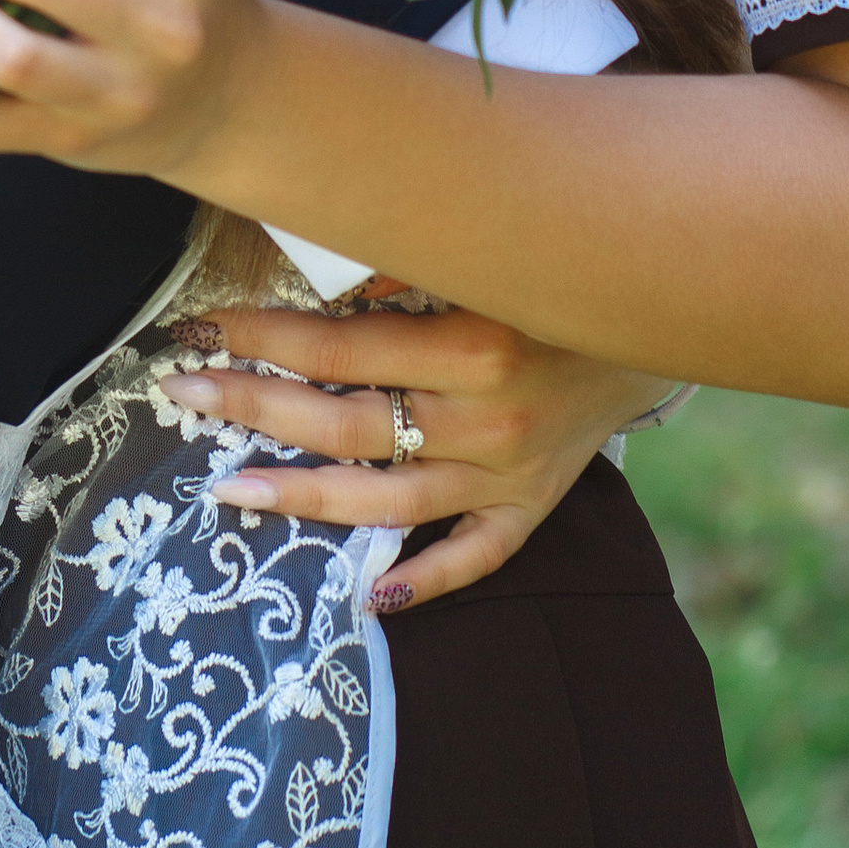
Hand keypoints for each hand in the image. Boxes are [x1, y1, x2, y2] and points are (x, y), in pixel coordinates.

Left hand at [164, 299, 670, 604]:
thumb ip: (412, 264)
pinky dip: (427, 577)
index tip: (204, 326)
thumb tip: (325, 271)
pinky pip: (478, 556)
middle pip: (350, 425)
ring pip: (392, 500)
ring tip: (230, 491)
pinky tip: (370, 594)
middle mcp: (491, 418)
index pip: (344, 348)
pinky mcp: (534, 506)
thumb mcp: (492, 253)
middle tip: (185, 394)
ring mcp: (512, 472)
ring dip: (306, 497)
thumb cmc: (557, 274)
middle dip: (257, 407)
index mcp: (477, 342)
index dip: (267, 337)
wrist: (663, 317)